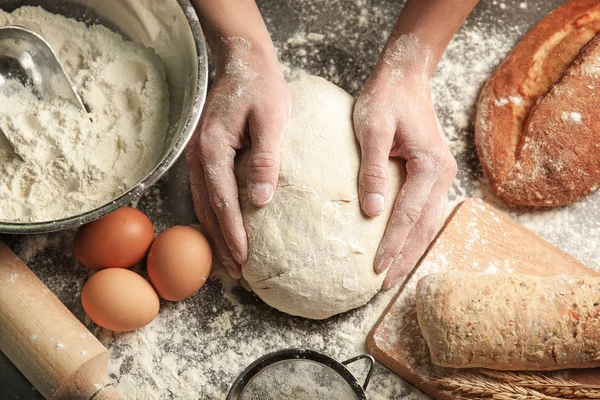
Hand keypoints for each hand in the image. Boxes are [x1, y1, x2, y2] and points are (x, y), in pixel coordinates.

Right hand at [185, 39, 291, 278]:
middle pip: (208, 209)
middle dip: (222, 243)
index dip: (232, 233)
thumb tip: (260, 200)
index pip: (223, 201)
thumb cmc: (261, 88)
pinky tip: (224, 229)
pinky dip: (214, 216)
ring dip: (216, 234)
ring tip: (230, 261)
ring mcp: (198, 156)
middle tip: (237, 273)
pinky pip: (206, 193)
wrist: (243, 62)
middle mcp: (199, 157)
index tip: (244, 259)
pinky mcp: (205, 155)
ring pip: (204, 204)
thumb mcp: (271, 120)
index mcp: (213, 149)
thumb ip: (265, 160)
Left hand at [354, 62, 456, 289]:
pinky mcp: (432, 174)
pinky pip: (425, 211)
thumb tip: (372, 212)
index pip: (408, 215)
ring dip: (411, 249)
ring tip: (393, 274)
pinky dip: (414, 232)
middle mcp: (443, 174)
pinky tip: (402, 246)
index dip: (392, 244)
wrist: (406, 76)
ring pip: (428, 223)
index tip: (376, 268)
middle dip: (404, 257)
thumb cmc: (386, 98)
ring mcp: (441, 175)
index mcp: (431, 165)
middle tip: (383, 285)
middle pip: (423, 226)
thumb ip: (372, 170)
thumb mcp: (371, 130)